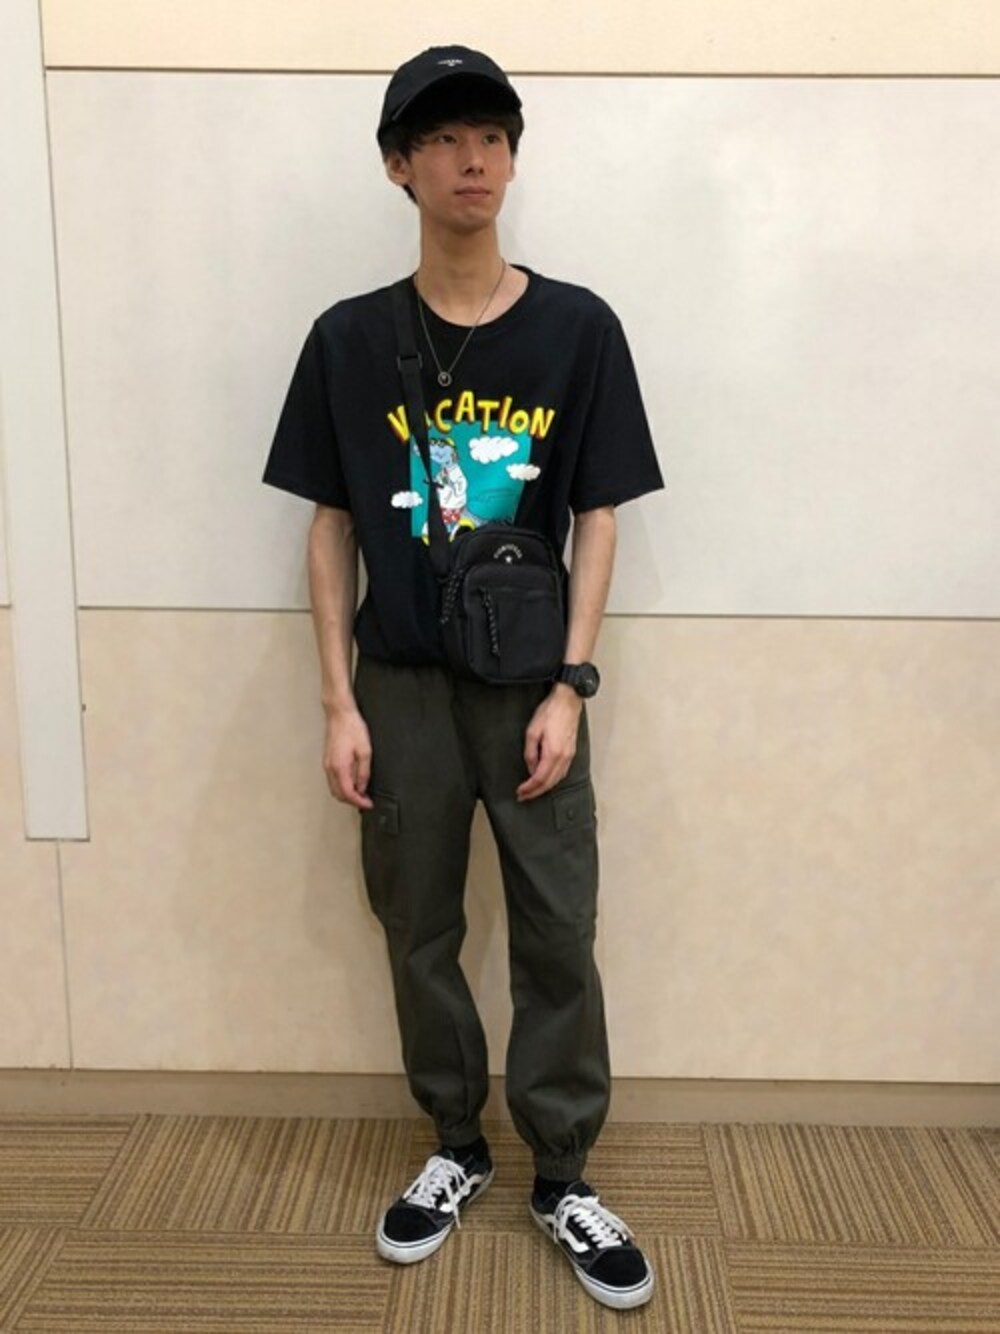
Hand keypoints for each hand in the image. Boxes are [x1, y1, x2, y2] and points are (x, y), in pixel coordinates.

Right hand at [322, 707, 373, 809]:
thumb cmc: (352, 728)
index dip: (359, 802)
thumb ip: (363, 772)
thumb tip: (362, 787)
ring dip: (347, 794)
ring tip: (361, 793)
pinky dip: (342, 785)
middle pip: (338, 794)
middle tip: (366, 800)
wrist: (340, 714)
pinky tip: (353, 781)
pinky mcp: (328, 760)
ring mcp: (327, 764)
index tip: (368, 804)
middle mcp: (330, 768)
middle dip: (352, 801)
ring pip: (334, 788)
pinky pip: (333, 780)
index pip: (347, 793)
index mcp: (339, 767)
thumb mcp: (365, 751)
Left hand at [516, 685, 582, 801]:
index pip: (539, 778)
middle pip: (549, 783)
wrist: (567, 701)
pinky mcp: (571, 752)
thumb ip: (530, 753)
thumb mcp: (532, 732)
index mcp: (553, 753)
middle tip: (524, 796)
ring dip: (544, 788)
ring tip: (533, 791)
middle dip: (536, 792)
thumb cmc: (550, 712)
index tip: (520, 792)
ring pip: (557, 779)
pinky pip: (562, 772)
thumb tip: (531, 768)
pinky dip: (553, 780)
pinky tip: (546, 780)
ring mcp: (570, 755)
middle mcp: (564, 757)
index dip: (529, 788)